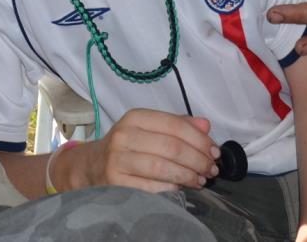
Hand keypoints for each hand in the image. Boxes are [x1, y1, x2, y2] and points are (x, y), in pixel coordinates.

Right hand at [63, 109, 216, 193]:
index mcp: (135, 118)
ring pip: (162, 167)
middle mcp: (123, 136)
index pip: (174, 125)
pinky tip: (181, 188)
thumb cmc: (128, 147)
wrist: (92, 166)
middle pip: (171, 147)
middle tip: (212, 169)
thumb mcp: (149, 129)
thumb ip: (178, 126)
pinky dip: (171, 188)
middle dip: (198, 159)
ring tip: (201, 180)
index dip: (199, 139)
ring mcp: (117, 160)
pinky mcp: (116, 182)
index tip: (214, 151)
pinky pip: (151, 186)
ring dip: (188, 175)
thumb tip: (206, 126)